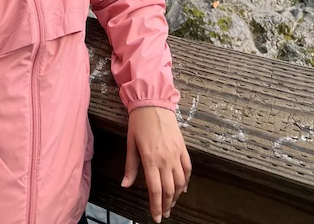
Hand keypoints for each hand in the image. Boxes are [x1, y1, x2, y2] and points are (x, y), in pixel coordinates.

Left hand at [121, 106, 190, 222]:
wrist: (153, 102)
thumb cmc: (139, 122)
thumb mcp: (130, 143)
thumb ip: (130, 166)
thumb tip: (125, 185)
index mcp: (150, 159)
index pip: (155, 190)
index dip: (156, 206)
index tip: (157, 218)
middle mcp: (165, 159)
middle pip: (169, 189)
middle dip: (167, 205)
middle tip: (165, 214)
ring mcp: (176, 154)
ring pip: (180, 182)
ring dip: (176, 195)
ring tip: (171, 202)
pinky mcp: (183, 148)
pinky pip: (187, 169)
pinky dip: (186, 181)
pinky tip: (183, 187)